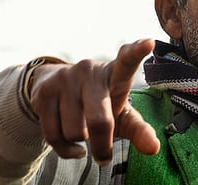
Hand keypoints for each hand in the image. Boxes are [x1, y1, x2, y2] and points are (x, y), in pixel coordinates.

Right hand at [28, 39, 159, 164]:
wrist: (56, 91)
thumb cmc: (100, 105)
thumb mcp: (121, 115)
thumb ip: (139, 130)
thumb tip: (154, 149)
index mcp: (114, 74)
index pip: (127, 61)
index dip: (137, 52)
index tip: (149, 42)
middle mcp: (89, 70)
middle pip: (99, 121)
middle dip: (101, 145)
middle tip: (103, 155)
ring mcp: (64, 78)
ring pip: (74, 132)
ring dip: (80, 143)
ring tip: (82, 132)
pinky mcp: (44, 91)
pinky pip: (54, 136)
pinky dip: (65, 150)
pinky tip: (71, 145)